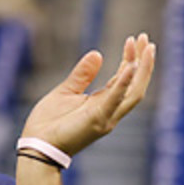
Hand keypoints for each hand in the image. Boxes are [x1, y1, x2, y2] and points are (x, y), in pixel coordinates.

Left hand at [21, 33, 154, 155]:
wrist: (36, 145)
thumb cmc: (48, 123)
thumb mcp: (65, 92)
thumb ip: (82, 75)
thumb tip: (97, 54)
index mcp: (102, 104)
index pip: (124, 79)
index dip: (131, 60)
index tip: (134, 40)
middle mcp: (109, 111)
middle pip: (135, 84)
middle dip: (143, 62)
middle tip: (146, 38)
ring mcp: (106, 117)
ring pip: (133, 92)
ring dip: (142, 70)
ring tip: (147, 49)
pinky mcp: (97, 120)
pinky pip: (114, 100)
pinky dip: (123, 84)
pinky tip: (130, 67)